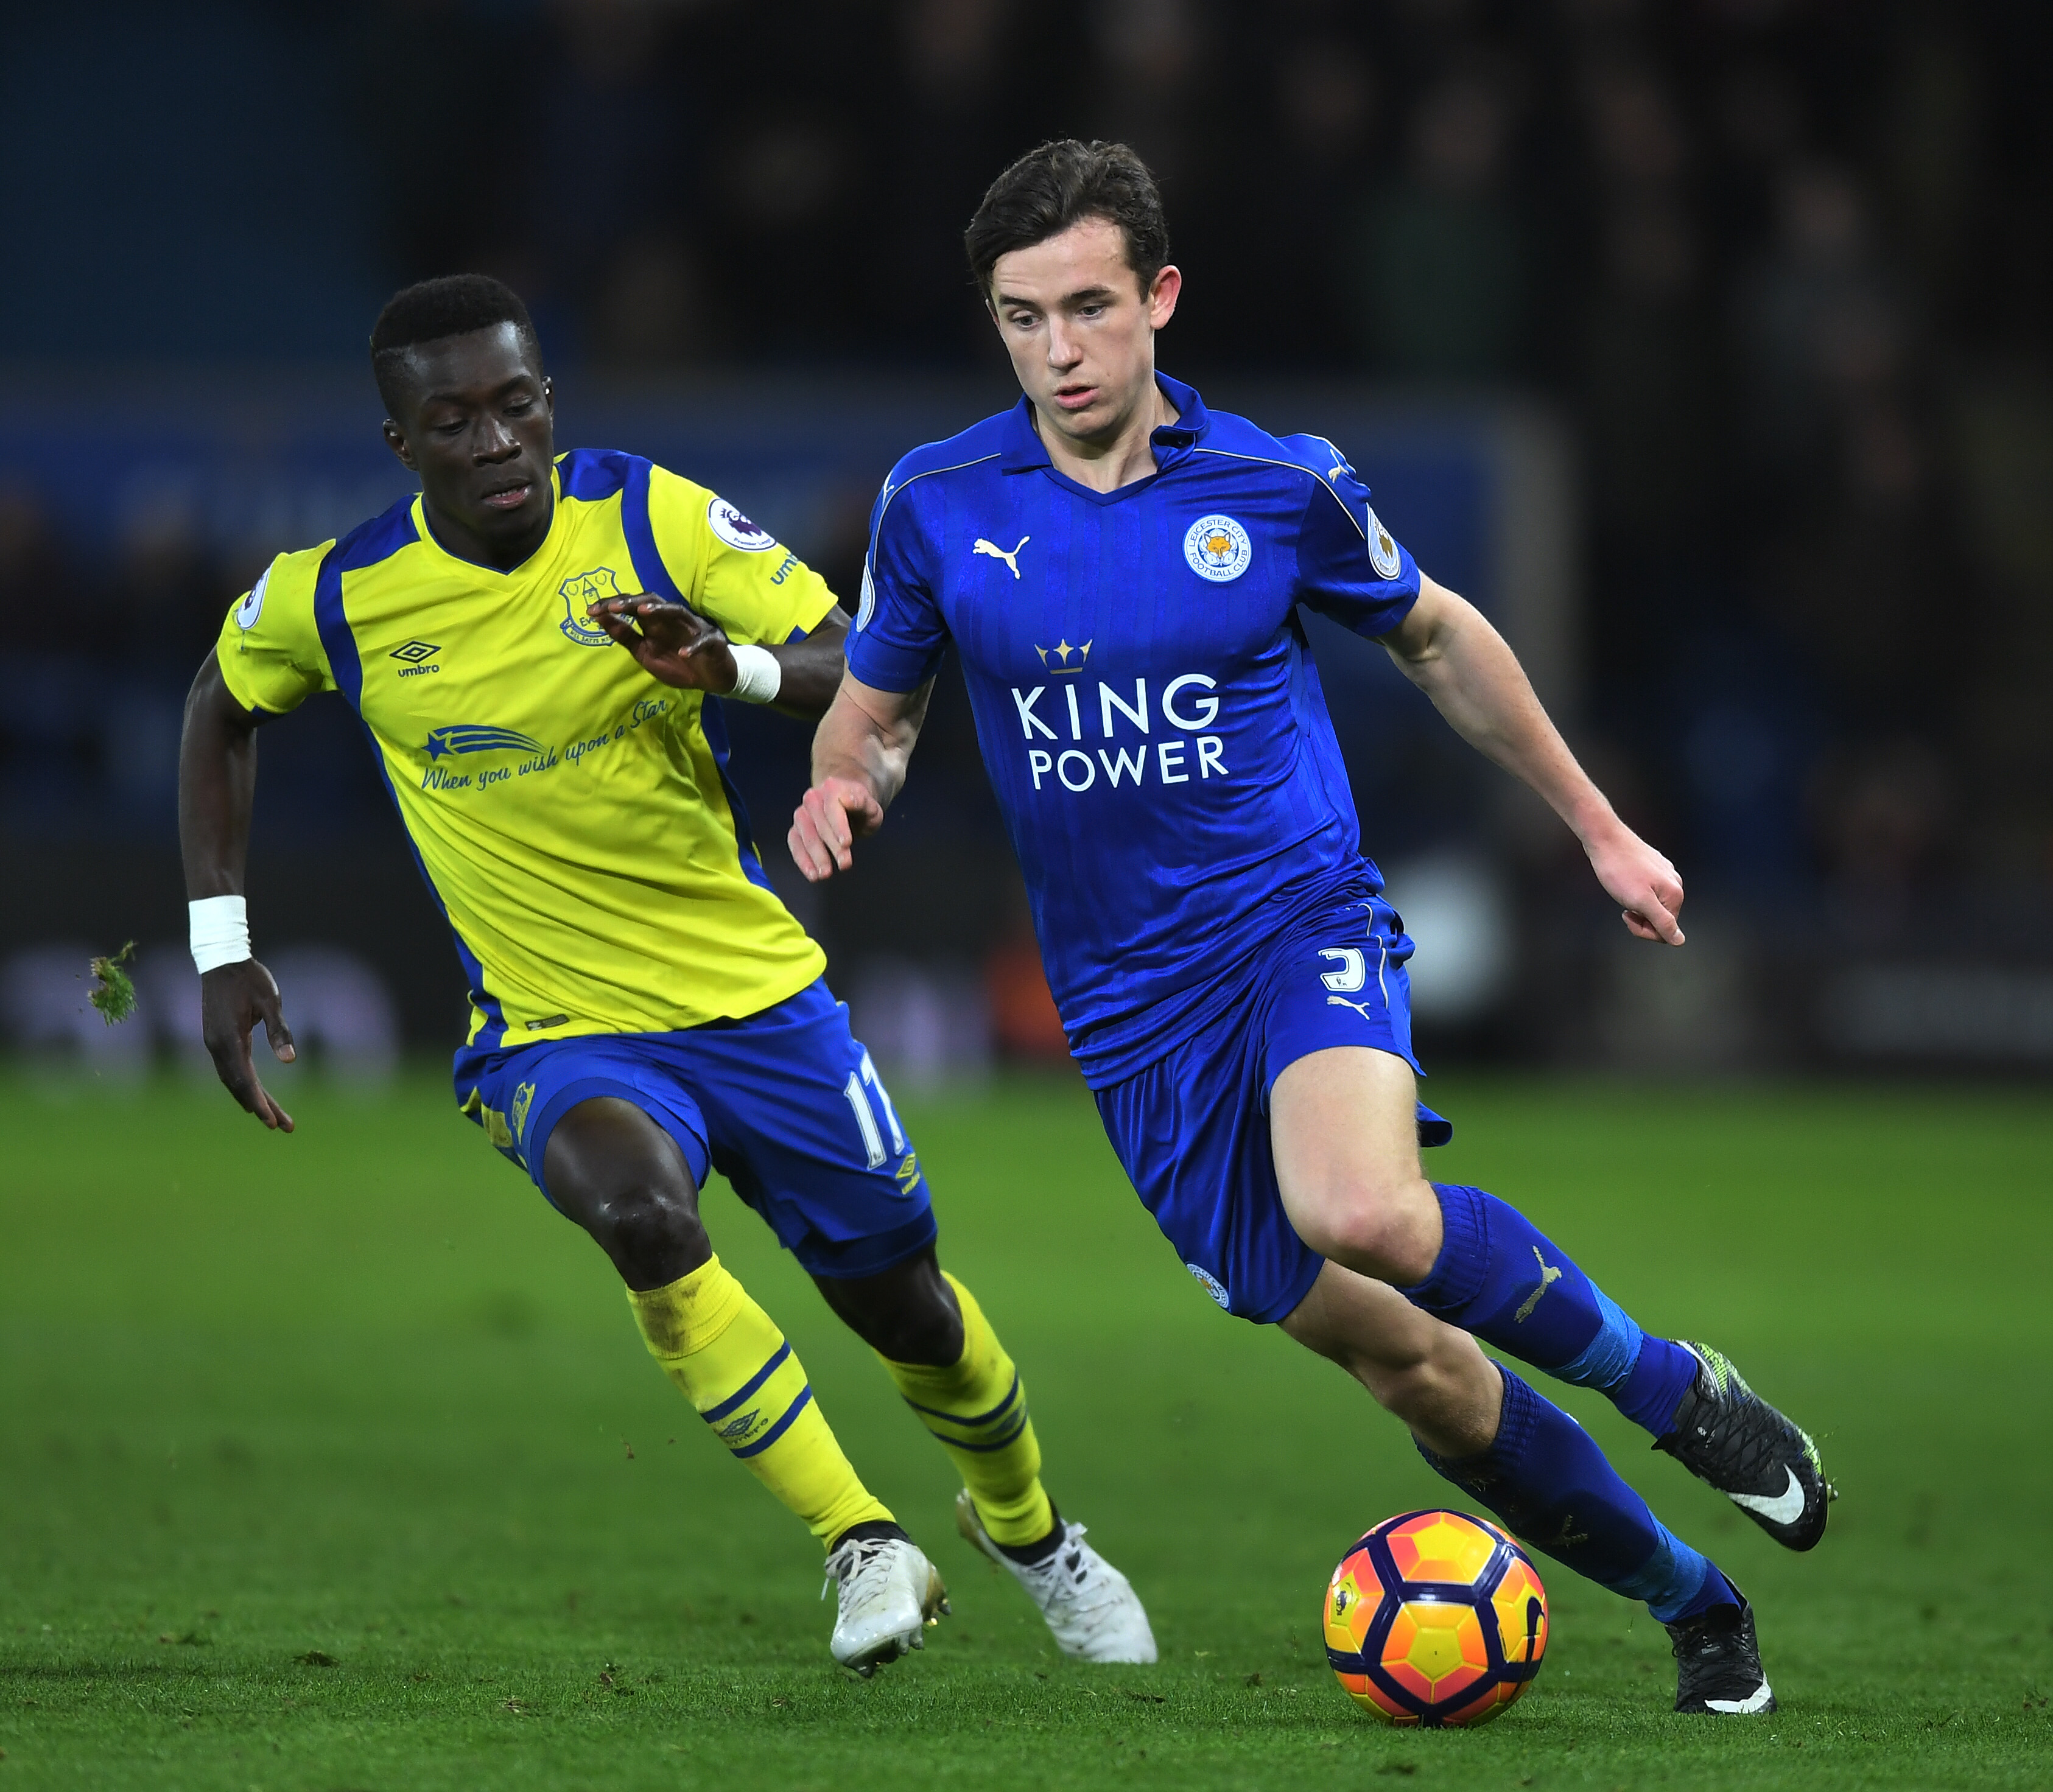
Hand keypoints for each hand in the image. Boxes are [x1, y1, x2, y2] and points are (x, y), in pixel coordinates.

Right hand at [200, 959, 296, 1129]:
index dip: (260, 1103)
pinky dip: (242, 1085)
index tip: (273, 1122)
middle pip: (239, 1086)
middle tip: (284, 1127)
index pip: (245, 1080)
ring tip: (274, 1118)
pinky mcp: (216, 1038)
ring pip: (233, 1080)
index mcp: (229, 1039)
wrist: (221, 959)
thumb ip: (280, 1031)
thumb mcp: (271, 1001)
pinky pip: (229, 1069)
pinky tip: (253, 1094)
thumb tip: (290, 1061)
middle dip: (261, 1107)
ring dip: (252, 1099)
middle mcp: (217, 1046)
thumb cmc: (250, 978)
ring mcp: (214, 1043)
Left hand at [587, 595, 738, 692]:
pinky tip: (683, 654)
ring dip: (661, 611)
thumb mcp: (645, 653)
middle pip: (653, 602)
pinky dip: (693, 646)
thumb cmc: (678, 663)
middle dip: (632, 602)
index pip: (632, 606)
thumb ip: (625, 637)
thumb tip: (600, 619)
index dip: (612, 606)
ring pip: (678, 611)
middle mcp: (672, 620)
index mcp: (655, 623)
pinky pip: (703, 640)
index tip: (590, 611)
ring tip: (644, 612)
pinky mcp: (713, 642)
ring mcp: (694, 628)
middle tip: (613, 607)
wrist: (712, 678)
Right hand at [789, 777, 884, 881]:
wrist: (848, 805)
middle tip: (845, 864)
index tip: (847, 843)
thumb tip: (847, 799)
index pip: (832, 806)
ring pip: (804, 835)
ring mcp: (802, 813)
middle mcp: (813, 798)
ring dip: (815, 856)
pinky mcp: (796, 829)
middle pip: (819, 823)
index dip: (838, 825)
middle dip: (832, 846)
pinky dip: (802, 860)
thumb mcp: (870, 805)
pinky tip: (812, 874)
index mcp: (832, 787)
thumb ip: (862, 802)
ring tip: (825, 873)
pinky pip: (795, 843)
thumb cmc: (861, 807)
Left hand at [1585, 819, 1685, 944]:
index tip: (1627, 915)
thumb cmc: (1619, 870)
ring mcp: (1665, 874)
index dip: (1643, 929)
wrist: (1605, 838)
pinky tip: (1624, 882)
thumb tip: (1680, 941)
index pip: (1665, 930)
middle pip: (1660, 918)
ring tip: (1623, 892)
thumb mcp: (1640, 902)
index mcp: (1675, 894)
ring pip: (1653, 904)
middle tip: (1624, 906)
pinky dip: (1634, 893)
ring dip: (1636, 905)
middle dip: (1640, 918)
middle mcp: (1675, 884)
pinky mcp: (1654, 867)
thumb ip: (1662, 922)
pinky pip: (1647, 891)